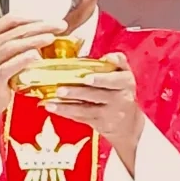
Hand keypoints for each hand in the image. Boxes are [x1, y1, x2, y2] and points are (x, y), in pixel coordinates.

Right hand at [0, 13, 66, 163]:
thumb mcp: (3, 54)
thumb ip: (18, 41)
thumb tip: (47, 31)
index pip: (11, 19)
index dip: (32, 17)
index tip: (50, 19)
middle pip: (16, 30)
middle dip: (40, 26)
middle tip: (59, 26)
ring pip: (13, 45)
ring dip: (34, 40)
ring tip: (51, 38)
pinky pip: (11, 65)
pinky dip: (25, 59)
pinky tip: (38, 56)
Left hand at [45, 52, 142, 167]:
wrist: (129, 123)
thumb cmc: (122, 91)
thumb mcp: (125, 75)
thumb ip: (118, 61)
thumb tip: (108, 57)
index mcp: (126, 83)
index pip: (114, 80)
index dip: (100, 79)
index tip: (86, 78)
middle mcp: (120, 99)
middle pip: (96, 95)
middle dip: (77, 93)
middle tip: (60, 90)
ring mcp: (109, 114)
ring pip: (85, 109)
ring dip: (66, 105)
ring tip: (50, 102)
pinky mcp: (99, 124)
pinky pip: (80, 117)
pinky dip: (65, 112)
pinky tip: (52, 107)